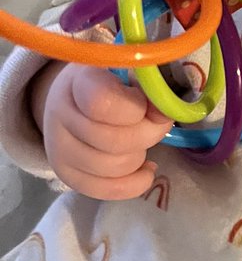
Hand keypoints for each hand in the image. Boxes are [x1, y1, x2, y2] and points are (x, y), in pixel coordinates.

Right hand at [34, 64, 172, 199]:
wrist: (76, 97)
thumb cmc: (113, 79)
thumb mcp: (132, 70)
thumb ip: (150, 86)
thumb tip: (164, 113)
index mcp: (78, 81)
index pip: (102, 103)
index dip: (135, 108)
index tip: (151, 103)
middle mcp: (59, 114)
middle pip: (115, 141)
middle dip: (149, 133)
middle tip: (156, 122)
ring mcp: (58, 148)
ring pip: (114, 166)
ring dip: (140, 155)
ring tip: (142, 141)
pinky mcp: (66, 174)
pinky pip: (107, 190)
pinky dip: (136, 183)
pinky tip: (145, 168)